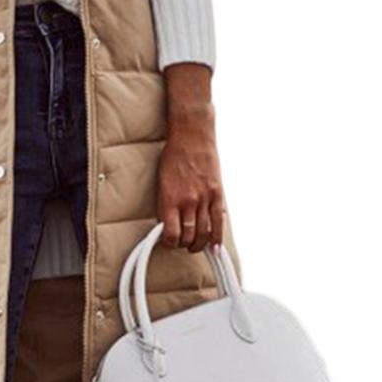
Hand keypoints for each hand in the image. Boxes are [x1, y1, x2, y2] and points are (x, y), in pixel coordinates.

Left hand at [157, 65, 224, 251]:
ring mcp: (204, 198)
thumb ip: (166, 203)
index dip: (169, 243)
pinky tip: (215, 246)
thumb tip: (167, 223)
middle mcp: (187, 201)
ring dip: (199, 244)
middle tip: (183, 244)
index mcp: (169, 198)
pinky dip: (217, 237)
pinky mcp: (218, 193)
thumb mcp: (162, 180)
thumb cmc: (173, 155)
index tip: (168, 242)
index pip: (170, 233)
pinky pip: (219, 221)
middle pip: (188, 236)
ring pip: (204, 232)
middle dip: (184, 245)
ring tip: (196, 245)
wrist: (191, 135)